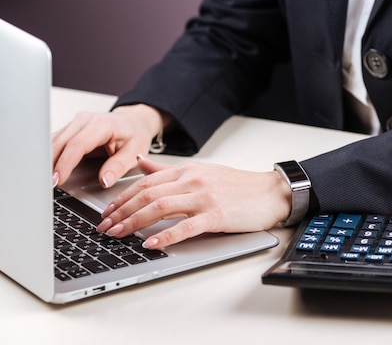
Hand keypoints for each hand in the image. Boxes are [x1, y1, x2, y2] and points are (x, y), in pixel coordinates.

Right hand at [52, 104, 164, 187]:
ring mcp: (76, 123)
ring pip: (54, 141)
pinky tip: (48, 168)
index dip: (66, 163)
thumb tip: (104, 180)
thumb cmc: (135, 135)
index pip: (78, 144)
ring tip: (45, 179)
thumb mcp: (134, 153)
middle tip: (48, 183)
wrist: (134, 122)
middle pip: (61, 142)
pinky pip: (56, 141)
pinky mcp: (71, 128)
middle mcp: (86, 120)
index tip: (59, 178)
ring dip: (48, 160)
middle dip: (52, 164)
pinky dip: (50, 155)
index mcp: (102, 124)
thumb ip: (118, 166)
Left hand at [96, 156, 291, 248]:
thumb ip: (170, 170)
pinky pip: (186, 226)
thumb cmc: (239, 186)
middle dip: (121, 212)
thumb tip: (141, 165)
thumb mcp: (202, 172)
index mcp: (188, 170)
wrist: (271, 192)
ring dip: (134, 222)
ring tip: (117, 235)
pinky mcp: (217, 215)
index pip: (145, 182)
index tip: (107, 212)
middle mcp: (193, 180)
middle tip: (104, 227)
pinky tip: (150, 243)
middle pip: (147, 194)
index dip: (122, 197)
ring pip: (160, 208)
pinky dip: (165, 236)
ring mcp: (204, 197)